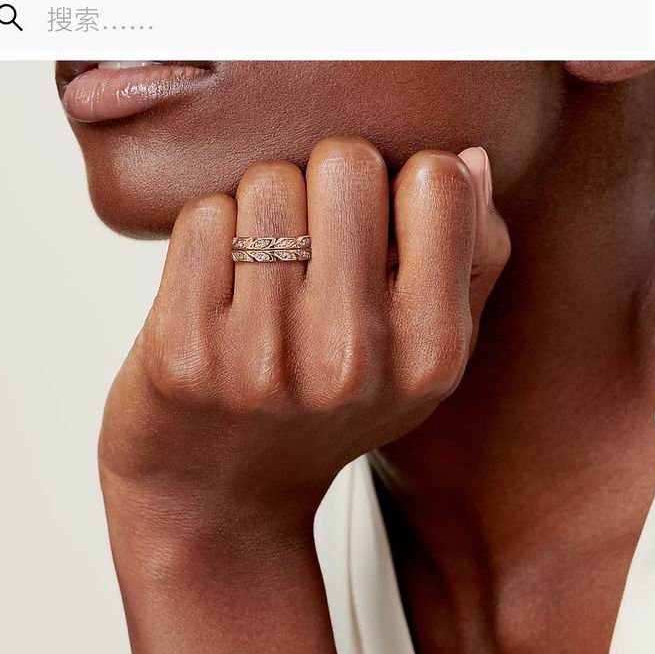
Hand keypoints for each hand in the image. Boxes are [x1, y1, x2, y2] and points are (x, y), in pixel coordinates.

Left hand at [98, 137, 508, 653]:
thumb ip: (470, 257)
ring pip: (268, 183)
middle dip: (328, 184)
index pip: (439, 180)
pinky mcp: (184, 350)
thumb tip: (470, 159)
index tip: (378, 220)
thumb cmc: (327, 410)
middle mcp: (350, 357)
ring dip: (265, 212)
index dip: (402, 184)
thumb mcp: (424, 356)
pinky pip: (203, 218)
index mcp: (430, 352)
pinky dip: (211, 237)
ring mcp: (263, 356)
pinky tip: (219, 290)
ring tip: (266, 271)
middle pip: (346, 162)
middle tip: (315, 238)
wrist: (220, 494)